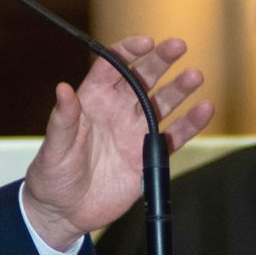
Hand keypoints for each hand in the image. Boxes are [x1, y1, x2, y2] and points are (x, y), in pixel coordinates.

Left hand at [22, 36, 213, 251]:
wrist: (64, 212)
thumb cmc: (51, 177)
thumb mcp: (53, 148)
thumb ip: (63, 120)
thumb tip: (62, 89)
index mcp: (91, 102)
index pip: (112, 67)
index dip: (128, 51)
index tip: (145, 43)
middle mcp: (115, 112)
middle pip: (142, 79)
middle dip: (160, 61)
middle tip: (177, 46)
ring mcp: (133, 132)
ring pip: (161, 103)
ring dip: (179, 89)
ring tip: (194, 76)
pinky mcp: (146, 156)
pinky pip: (172, 136)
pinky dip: (189, 124)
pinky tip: (204, 110)